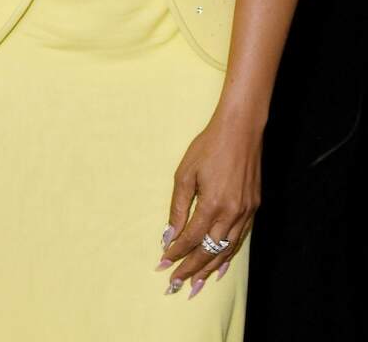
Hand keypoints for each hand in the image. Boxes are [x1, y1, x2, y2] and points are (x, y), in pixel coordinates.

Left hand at [158, 109, 262, 296]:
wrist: (241, 131)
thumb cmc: (207, 148)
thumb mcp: (184, 174)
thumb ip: (177, 208)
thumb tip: (168, 235)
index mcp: (212, 204)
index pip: (190, 238)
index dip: (176, 253)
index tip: (162, 265)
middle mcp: (232, 213)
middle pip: (209, 250)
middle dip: (191, 269)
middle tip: (175, 285)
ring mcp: (246, 212)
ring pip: (227, 250)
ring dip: (210, 268)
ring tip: (195, 284)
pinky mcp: (254, 209)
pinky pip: (240, 239)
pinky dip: (228, 255)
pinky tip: (220, 266)